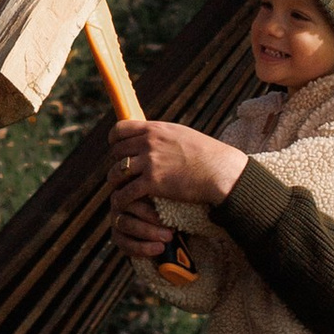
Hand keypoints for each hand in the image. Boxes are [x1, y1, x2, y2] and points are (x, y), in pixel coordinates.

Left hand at [108, 117, 245, 251]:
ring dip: (116, 182)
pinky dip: (122, 200)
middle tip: (121, 174)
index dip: (114, 141)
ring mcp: (149, 162)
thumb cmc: (206, 154)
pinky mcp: (151, 183)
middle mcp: (148, 143)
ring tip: (120, 189)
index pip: (119, 129)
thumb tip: (153, 136)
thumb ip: (162, 135)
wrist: (219, 171)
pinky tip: (123, 204)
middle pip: (116, 152)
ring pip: (116, 172)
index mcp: (155, 129)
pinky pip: (126, 192)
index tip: (117, 150)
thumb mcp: (181, 135)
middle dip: (116, 163)